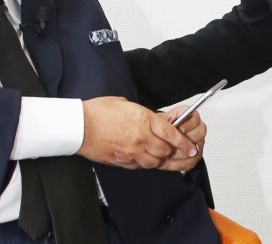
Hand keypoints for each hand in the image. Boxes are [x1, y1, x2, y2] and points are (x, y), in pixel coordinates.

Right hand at [77, 97, 197, 169]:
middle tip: (183, 152)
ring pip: (156, 162)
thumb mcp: (127, 104)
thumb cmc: (99, 112)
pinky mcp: (123, 162)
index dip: (183, 142)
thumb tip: (154, 121)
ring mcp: (131, 152)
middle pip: (166, 150)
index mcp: (143, 119)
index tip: (191, 147)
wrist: (80, 126)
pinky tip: (151, 161)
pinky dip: (149, 164)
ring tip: (169, 158)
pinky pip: (141, 166)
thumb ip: (144, 115)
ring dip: (164, 160)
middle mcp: (140, 138)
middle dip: (176, 151)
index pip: (170, 133)